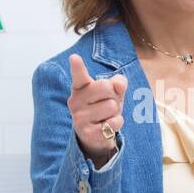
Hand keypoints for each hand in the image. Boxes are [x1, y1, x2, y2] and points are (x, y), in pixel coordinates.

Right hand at [68, 53, 127, 167]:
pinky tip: (107, 126)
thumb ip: (118, 82)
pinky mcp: (86, 133)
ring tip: (106, 116)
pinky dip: (117, 123)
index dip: (77, 66)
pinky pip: (113, 123)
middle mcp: (75, 101)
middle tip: (107, 103)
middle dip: (114, 95)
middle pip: (106, 87)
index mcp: (80, 87)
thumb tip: (120, 85)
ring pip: (111, 106)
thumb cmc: (104, 105)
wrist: (96, 134)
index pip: (79, 75)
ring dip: (115, 112)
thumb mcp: (113, 91)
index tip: (74, 57)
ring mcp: (79, 117)